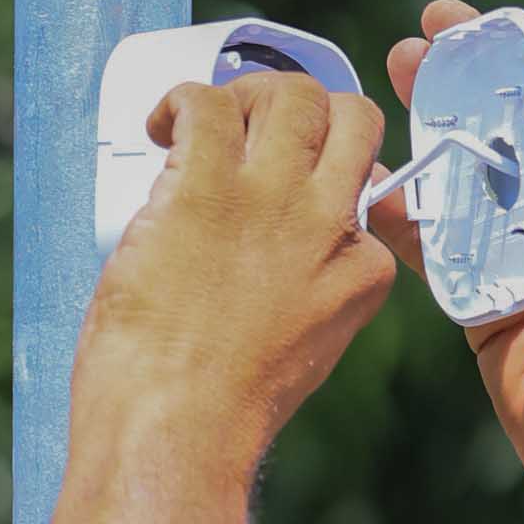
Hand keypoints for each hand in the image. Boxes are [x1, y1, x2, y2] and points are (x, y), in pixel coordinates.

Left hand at [77, 70, 395, 453]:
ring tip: (208, 123)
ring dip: (250, 95)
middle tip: (257, 129)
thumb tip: (259, 251)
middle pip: (350, 119)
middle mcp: (330, 223)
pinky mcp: (206, 184)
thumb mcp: (301, 348)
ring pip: (293, 95)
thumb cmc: (218, 410)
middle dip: (308, 111)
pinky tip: (159, 126)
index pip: (364, 196)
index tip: (283, 200)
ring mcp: (273, 198)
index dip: (322, 187)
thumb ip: (303, 289)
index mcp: (363, 271)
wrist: (178, 428)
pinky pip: (206, 102)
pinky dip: (180, 101)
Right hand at [378, 0, 523, 523]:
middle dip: (469, 94)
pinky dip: (403, 226)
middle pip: (514, 149)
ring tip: (387, 85)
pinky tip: (367, 189)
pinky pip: (439, 260)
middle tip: (420, 42)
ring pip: (470, 193)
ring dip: (431, 144)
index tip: (494, 37)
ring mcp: (523, 268)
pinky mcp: (483, 313)